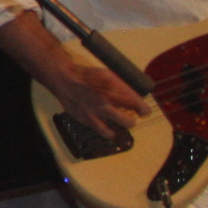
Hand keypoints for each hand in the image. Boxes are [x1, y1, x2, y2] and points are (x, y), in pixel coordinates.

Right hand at [0, 11, 149, 140]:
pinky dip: (107, 132)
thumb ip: (121, 86)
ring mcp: (94, 114)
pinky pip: (101, 131)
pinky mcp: (85, 120)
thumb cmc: (87, 75)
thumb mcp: (107, 75)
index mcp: (113, 91)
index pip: (136, 105)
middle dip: (133, 120)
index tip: (145, 111)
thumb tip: (134, 96)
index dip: (143, 110)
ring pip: (114, 131)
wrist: (63, 79)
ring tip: (120, 124)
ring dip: (119, 128)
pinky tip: (108, 129)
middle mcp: (105, 105)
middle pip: (128, 122)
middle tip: (132, 118)